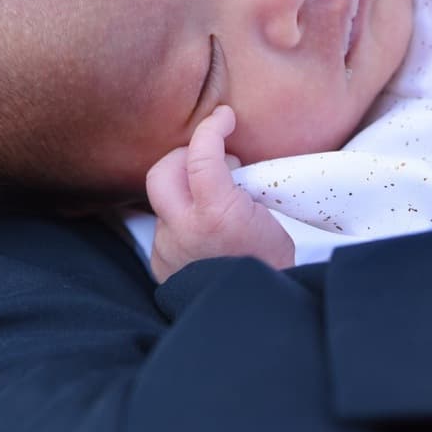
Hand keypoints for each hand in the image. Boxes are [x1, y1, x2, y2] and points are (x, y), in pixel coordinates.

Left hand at [146, 105, 295, 281]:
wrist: (253, 315)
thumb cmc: (270, 266)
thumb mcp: (268, 218)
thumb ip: (238, 189)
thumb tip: (225, 166)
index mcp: (216, 216)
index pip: (202, 156)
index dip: (212, 128)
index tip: (225, 116)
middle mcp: (183, 230)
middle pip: (163, 171)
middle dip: (185, 156)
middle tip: (214, 160)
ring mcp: (167, 248)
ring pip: (166, 202)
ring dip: (189, 193)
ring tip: (218, 204)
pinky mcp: (160, 263)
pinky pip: (165, 228)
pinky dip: (184, 221)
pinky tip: (206, 232)